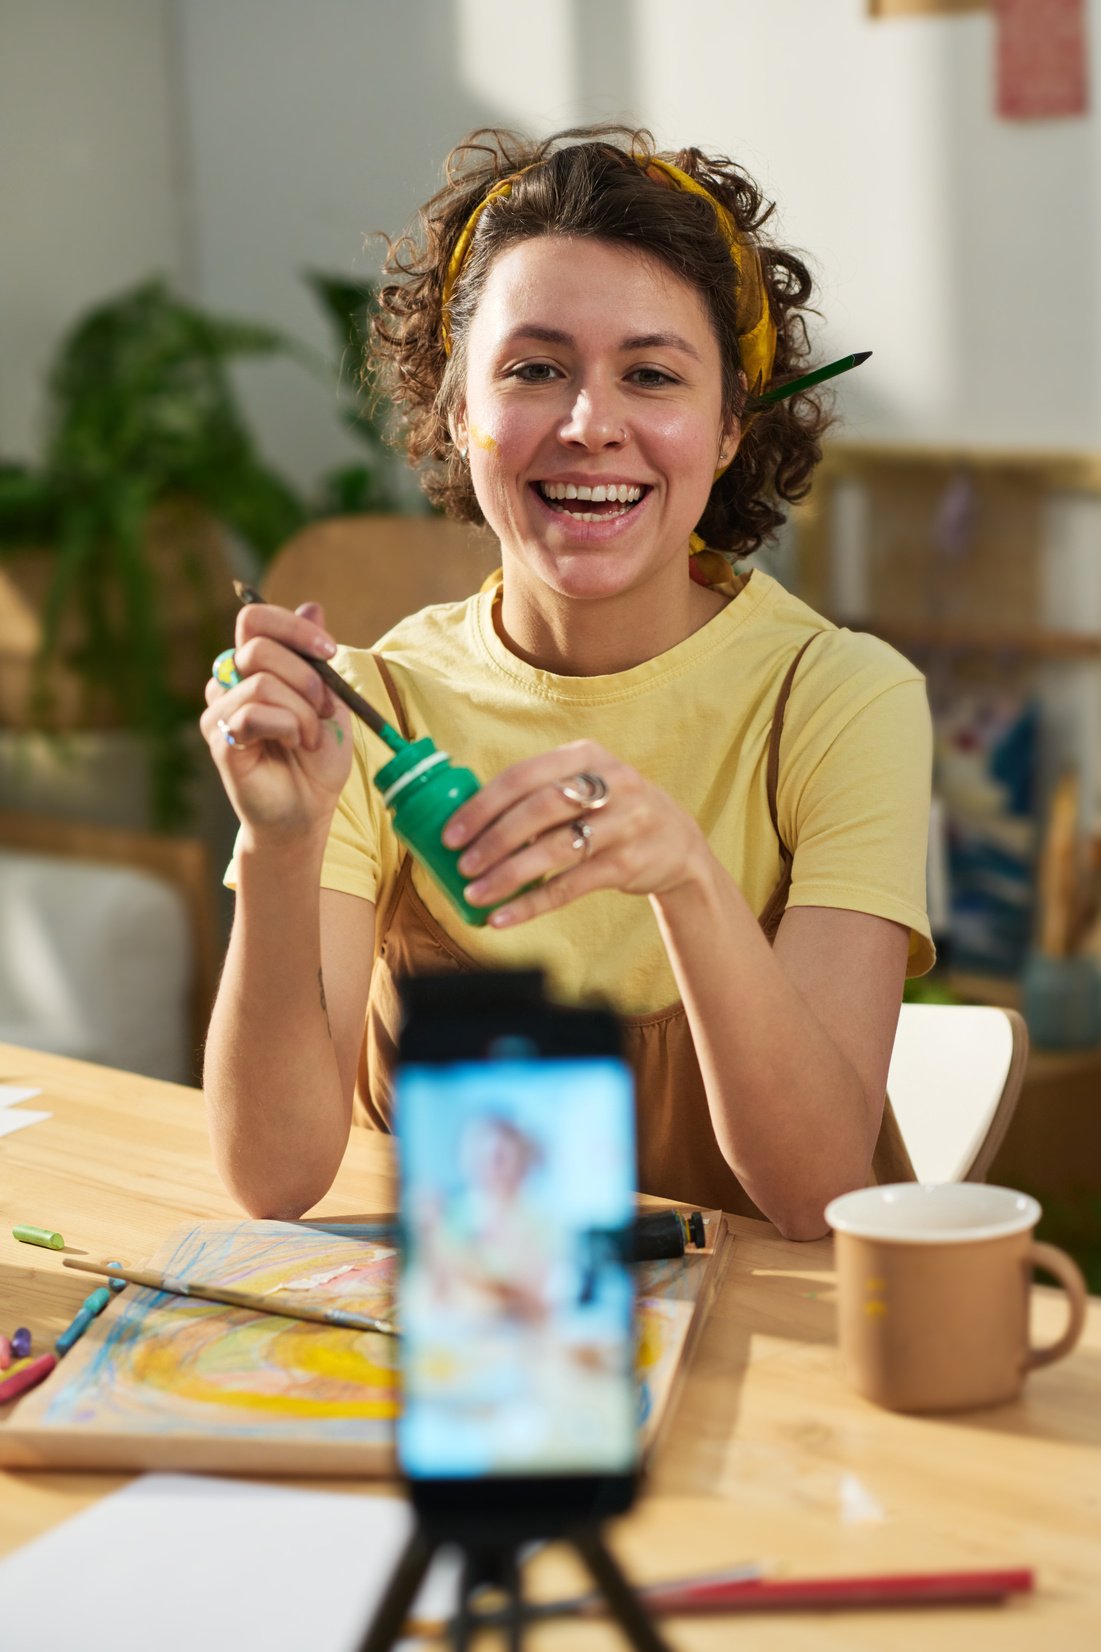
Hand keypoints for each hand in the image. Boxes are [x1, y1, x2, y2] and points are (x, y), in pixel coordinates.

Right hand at [200, 599, 352, 841]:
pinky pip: (253, 713)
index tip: (329, 651)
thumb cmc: (316, 758)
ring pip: (262, 681)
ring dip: (303, 711)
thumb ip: (315, 657)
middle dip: (307, 676)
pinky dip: (287, 727)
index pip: (255, 618)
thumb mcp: (328, 700)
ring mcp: (220, 710)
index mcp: (253, 666)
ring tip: (310, 738)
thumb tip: (313, 605)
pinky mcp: (220, 739)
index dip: (293, 626)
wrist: (308, 810)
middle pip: (258, 645)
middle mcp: (229, 683)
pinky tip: (294, 746)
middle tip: (326, 709)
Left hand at [442, 739, 709, 926]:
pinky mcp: (629, 863)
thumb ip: (538, 794)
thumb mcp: (586, 785)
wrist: (677, 843)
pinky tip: (503, 917)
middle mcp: (610, 783)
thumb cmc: (611, 812)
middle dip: (494, 840)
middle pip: (540, 809)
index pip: (523, 776)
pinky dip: (532, 903)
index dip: (483, 806)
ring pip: (555, 850)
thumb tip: (467, 824)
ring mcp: (624, 823)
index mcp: (586, 755)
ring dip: (508, 875)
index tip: (452, 834)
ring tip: (475, 894)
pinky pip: (570, 886)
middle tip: (462, 865)